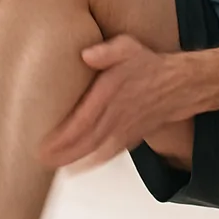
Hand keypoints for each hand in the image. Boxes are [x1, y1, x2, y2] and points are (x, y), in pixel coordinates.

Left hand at [40, 35, 192, 170]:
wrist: (178, 85)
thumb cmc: (147, 66)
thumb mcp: (128, 48)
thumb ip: (108, 51)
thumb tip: (87, 54)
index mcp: (112, 94)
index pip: (84, 119)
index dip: (64, 135)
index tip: (44, 142)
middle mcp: (117, 116)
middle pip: (86, 140)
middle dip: (62, 153)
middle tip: (39, 159)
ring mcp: (124, 129)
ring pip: (96, 150)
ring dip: (73, 161)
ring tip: (51, 166)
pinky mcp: (130, 138)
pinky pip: (108, 153)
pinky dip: (92, 163)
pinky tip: (76, 169)